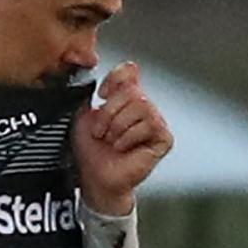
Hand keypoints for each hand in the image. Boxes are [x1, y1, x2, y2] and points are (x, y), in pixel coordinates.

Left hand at [74, 61, 172, 214]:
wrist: (96, 176)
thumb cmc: (91, 150)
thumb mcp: (83, 115)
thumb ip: (91, 93)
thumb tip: (99, 79)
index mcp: (125, 98)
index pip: (129, 71)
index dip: (115, 78)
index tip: (102, 95)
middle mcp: (143, 107)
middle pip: (131, 90)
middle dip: (109, 112)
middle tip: (101, 131)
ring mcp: (156, 121)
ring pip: (141, 105)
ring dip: (118, 126)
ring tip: (111, 141)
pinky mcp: (164, 138)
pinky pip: (149, 124)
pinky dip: (129, 137)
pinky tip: (123, 148)